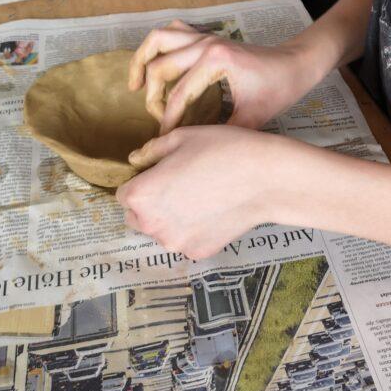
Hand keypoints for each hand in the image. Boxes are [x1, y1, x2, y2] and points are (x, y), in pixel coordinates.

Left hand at [116, 125, 296, 258]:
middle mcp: (151, 225)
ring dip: (170, 218)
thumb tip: (136, 159)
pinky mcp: (197, 252)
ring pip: (161, 230)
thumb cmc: (223, 150)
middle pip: (136, 217)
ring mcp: (175, 243)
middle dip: (150, 203)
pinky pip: (185, 240)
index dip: (141, 181)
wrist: (266, 178)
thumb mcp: (182, 137)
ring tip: (199, 196)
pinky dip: (193, 229)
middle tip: (179, 185)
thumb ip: (151, 150)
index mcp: (140, 195)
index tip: (162, 172)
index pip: (123, 194)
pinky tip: (213, 210)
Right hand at [128, 19, 318, 132]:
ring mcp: (205, 35)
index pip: (179, 94)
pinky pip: (174, 31)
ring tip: (135, 86)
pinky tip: (157, 65)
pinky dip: (159, 45)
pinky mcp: (207, 35)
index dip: (168, 120)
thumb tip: (195, 150)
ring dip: (142, 60)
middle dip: (152, 96)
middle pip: (160, 66)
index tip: (163, 139)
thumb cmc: (279, 88)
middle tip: (157, 118)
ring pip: (159, 39)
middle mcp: (206, 43)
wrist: (296, 63)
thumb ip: (222, 133)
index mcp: (216, 60)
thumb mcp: (253, 118)